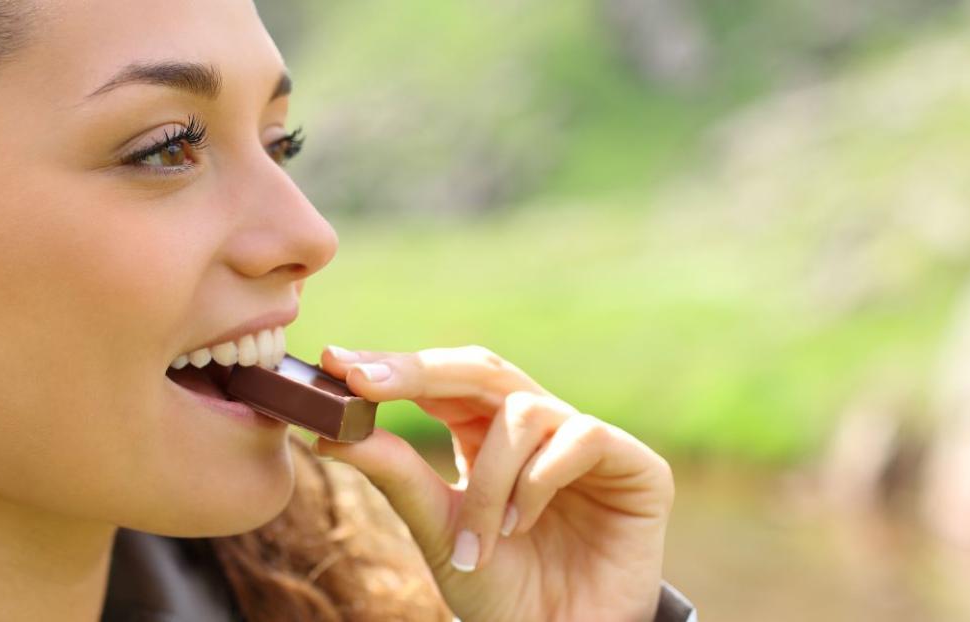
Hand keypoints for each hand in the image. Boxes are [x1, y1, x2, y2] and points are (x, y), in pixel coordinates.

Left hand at [313, 345, 674, 621]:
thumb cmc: (502, 591)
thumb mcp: (439, 530)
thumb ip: (397, 475)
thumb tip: (333, 431)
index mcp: (487, 436)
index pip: (440, 382)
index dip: (392, 367)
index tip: (336, 363)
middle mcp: (538, 428)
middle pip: (482, 369)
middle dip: (418, 372)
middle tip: (365, 381)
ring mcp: (587, 441)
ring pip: (523, 411)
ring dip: (490, 477)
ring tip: (484, 538)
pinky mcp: (636, 465)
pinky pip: (580, 437)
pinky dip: (539, 479)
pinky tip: (525, 524)